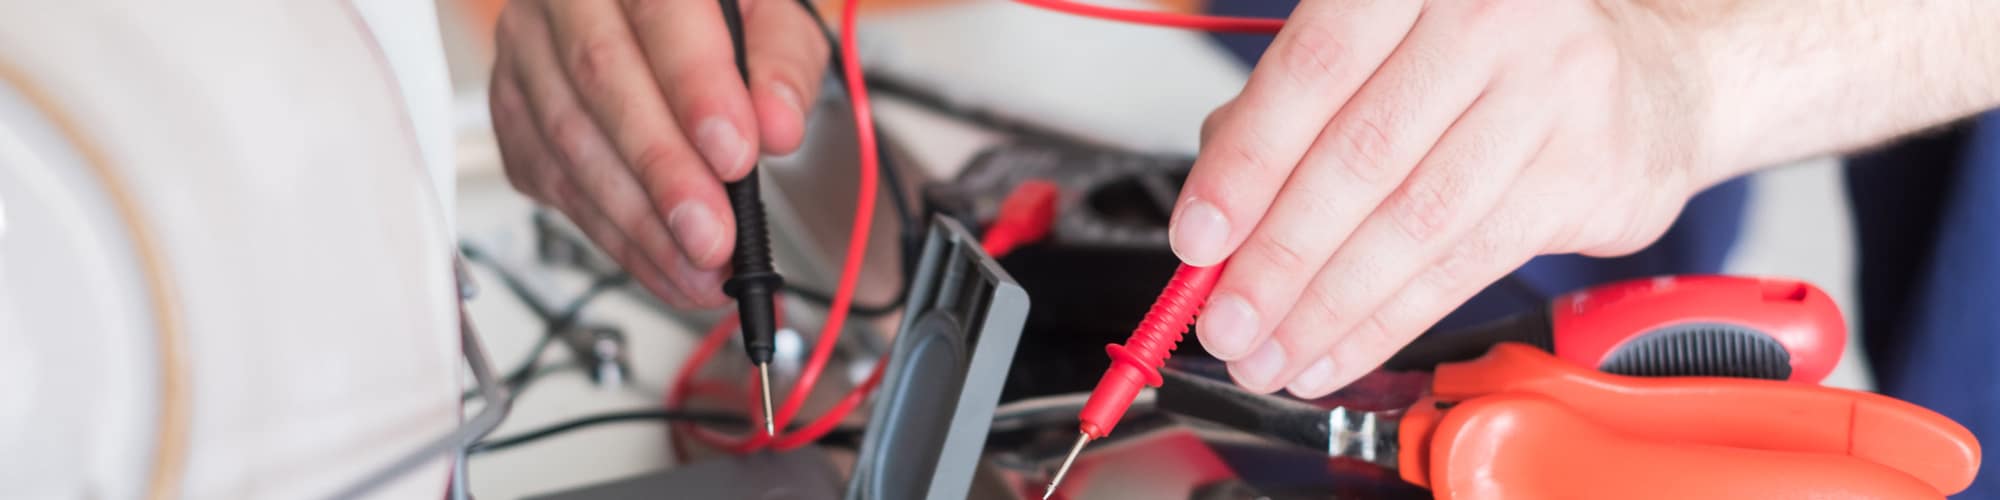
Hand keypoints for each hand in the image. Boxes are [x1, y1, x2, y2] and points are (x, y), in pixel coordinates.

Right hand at [489, 0, 827, 307]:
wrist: (652, 13)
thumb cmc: (713, 12)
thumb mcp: (772, 16)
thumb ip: (783, 64)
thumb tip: (777, 126)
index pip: (661, 16)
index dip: (697, 91)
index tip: (736, 159)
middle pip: (602, 80)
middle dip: (663, 174)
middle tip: (711, 236)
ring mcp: (526, 48)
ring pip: (566, 138)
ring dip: (636, 221)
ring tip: (696, 269)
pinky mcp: (512, 106)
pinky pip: (547, 177)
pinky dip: (607, 231)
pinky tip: (657, 261)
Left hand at [1176, 1, 1713, 395]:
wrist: (1653, 78)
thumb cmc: (1488, 60)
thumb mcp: (1385, 47)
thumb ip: (1292, 108)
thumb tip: (1217, 215)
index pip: (1313, 71)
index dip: (1246, 164)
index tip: (1197, 239)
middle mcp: (1490, 17)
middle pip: (1359, 156)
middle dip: (1277, 257)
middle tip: (1224, 319)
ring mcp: (1549, 92)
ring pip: (1412, 222)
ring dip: (1326, 306)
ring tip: (1270, 352)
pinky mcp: (1584, 172)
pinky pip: (1465, 265)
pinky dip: (1387, 322)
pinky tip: (1335, 350)